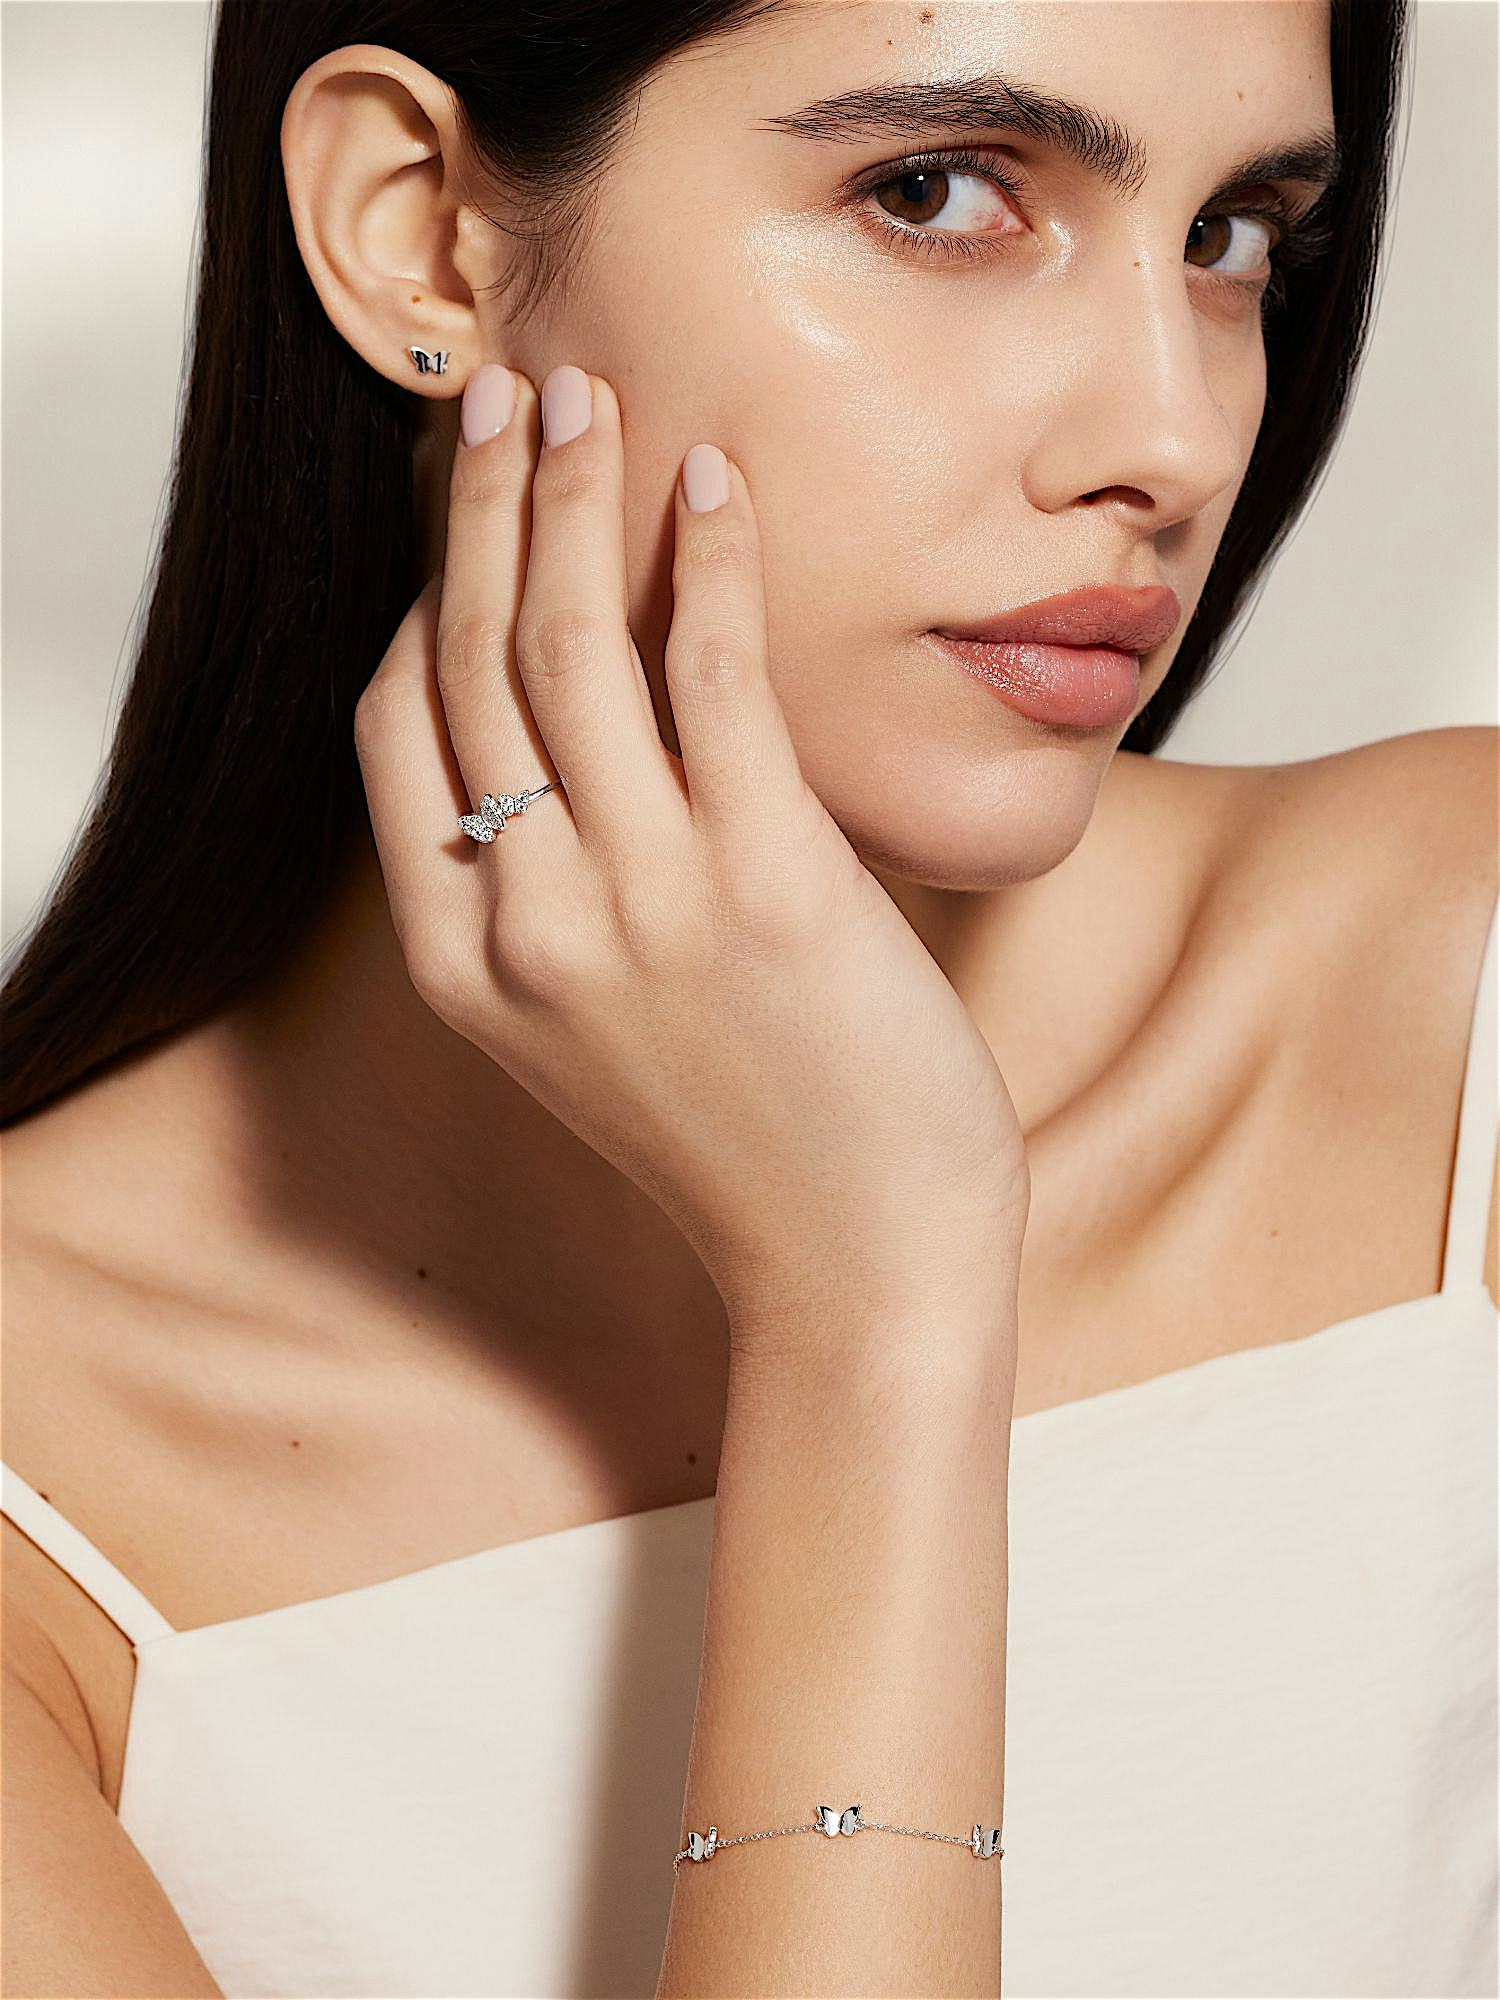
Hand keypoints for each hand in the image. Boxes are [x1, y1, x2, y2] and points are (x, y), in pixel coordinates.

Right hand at [354, 363, 1028, 1337]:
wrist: (853, 1259)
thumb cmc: (740, 1137)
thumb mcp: (589, 1026)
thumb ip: (547, 894)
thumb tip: (565, 731)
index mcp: (462, 960)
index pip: (395, 728)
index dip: (422, 591)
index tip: (460, 503)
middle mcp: (524, 920)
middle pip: (472, 658)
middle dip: (485, 503)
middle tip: (506, 390)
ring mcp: (640, 898)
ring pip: (571, 643)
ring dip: (578, 494)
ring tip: (593, 395)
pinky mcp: (766, 876)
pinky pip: (716, 673)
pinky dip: (711, 557)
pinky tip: (717, 477)